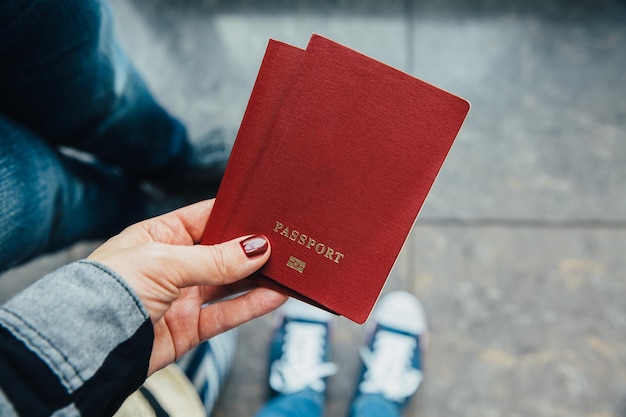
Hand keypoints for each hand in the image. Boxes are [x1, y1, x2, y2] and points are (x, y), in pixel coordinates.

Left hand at [88, 199, 287, 375]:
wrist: (85, 344)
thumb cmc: (110, 288)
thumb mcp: (164, 261)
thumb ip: (214, 258)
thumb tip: (257, 248)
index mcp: (160, 236)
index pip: (205, 218)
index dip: (234, 213)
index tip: (265, 210)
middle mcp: (173, 264)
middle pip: (222, 251)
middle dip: (251, 247)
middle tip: (284, 240)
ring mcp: (182, 296)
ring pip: (229, 283)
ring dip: (257, 277)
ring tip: (288, 268)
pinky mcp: (188, 328)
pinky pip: (226, 314)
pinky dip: (252, 305)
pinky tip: (275, 295)